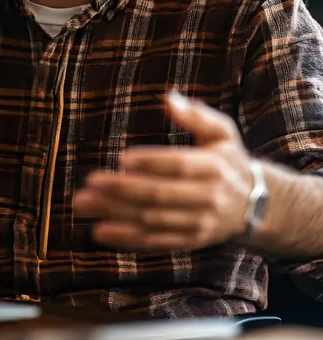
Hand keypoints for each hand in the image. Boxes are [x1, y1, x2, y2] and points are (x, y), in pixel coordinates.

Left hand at [74, 92, 254, 251]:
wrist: (256, 205)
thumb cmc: (228, 159)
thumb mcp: (222, 132)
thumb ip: (196, 115)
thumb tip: (168, 98)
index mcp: (215, 168)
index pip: (179, 165)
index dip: (151, 162)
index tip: (121, 159)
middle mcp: (209, 198)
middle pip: (160, 195)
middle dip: (122, 190)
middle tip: (90, 183)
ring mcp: (199, 224)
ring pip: (152, 220)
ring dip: (115, 214)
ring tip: (84, 205)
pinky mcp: (190, 241)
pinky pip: (155, 242)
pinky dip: (127, 238)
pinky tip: (100, 231)